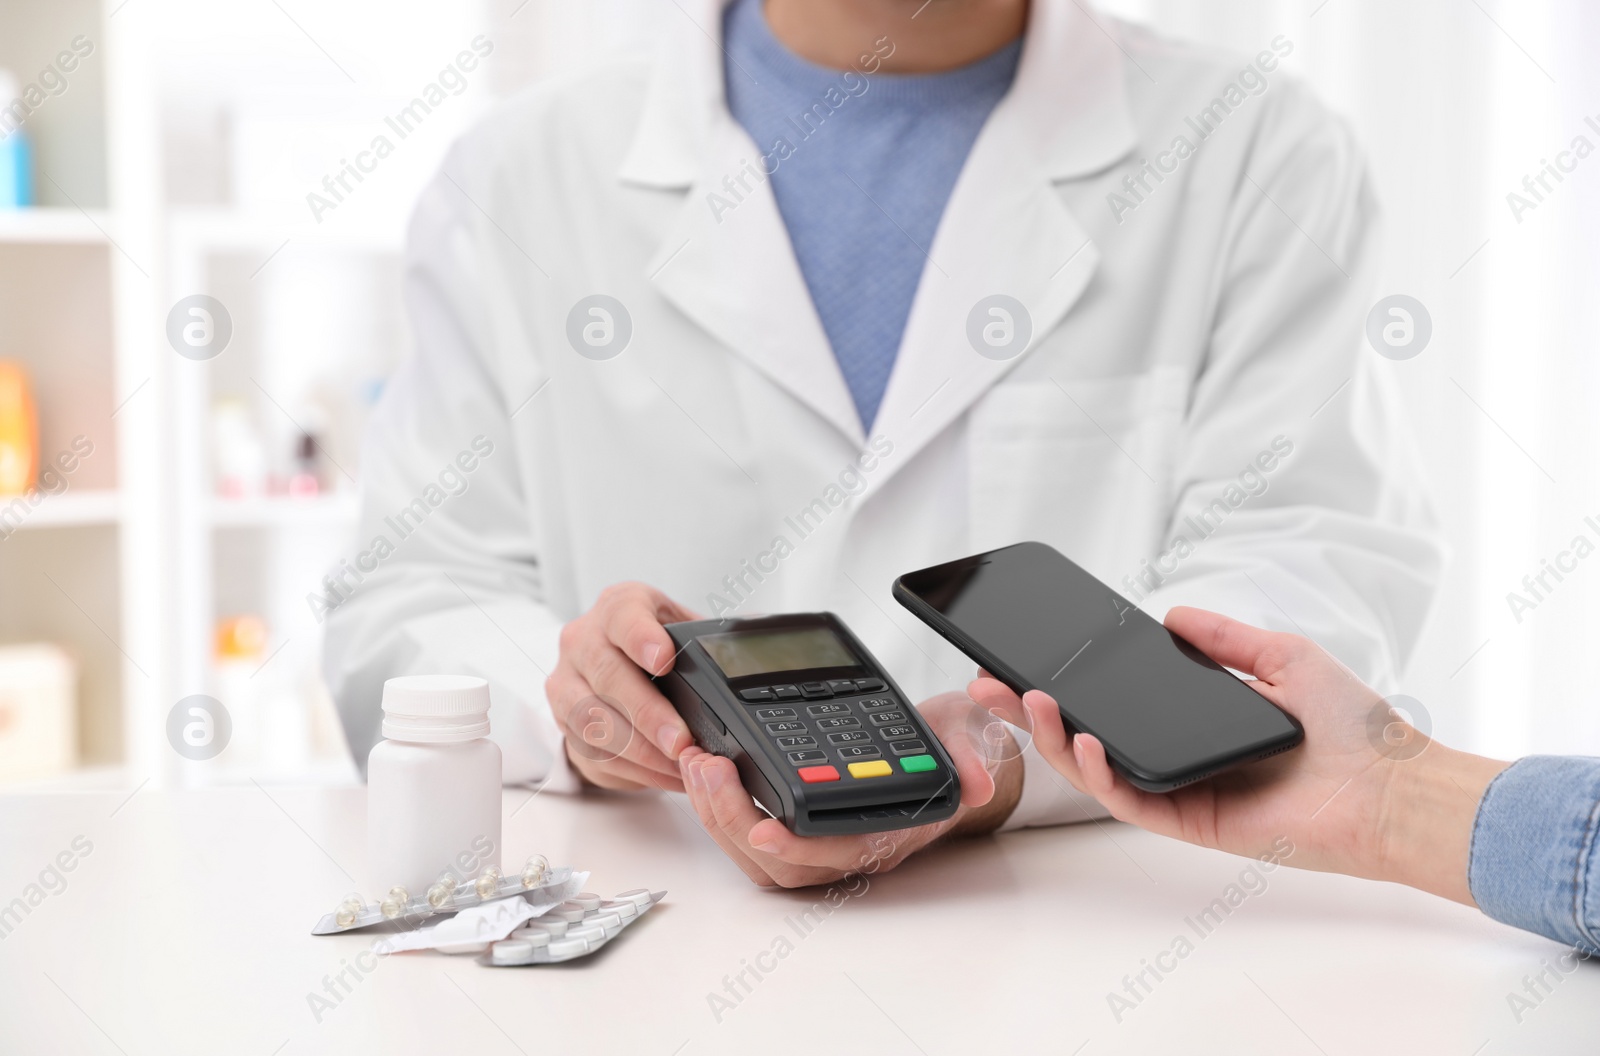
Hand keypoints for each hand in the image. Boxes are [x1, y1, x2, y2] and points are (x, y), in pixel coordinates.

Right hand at [545, 582, 697, 791]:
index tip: (665, 659)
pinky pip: (594, 752)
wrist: (606, 667)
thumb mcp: (678, 628)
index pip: (623, 615)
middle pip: (608, 676)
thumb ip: (709, 634)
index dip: (642, 638)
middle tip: (680, 740)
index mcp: (617, 607)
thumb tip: (755, 635)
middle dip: (647, 714)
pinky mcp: (562, 723)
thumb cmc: (653, 646)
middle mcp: (582, 640)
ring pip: (593, 721)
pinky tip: (666, 775)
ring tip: (679, 765)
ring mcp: (566, 683)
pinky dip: (634, 769)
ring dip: (640, 750)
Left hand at [677, 691, 1024, 887]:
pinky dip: (724, 808)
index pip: (839, 852)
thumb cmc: (954, 747)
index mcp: (893, 830)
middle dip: (735, 820)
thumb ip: (971, 756)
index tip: (763, 826)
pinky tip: (707, 769)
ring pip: (761, 857)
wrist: (950, 748)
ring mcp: (826, 840)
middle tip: (709, 766)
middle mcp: (854, 845)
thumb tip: (977, 782)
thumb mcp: (969, 738)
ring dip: (720, 816)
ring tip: (698, 763)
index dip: (799, 847)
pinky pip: (754, 835)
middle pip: (784, 864)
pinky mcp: (803, 824)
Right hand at [968, 606, 1507, 904]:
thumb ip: (1225, 639)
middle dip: (1031, 709)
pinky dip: (1098, 772)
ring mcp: (1181, 791)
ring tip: (1030, 700)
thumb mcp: (1285, 657)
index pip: (1117, 700)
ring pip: (1095, 769)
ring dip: (1053, 737)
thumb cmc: (1356, 728)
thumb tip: (1171, 616)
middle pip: (1086, 733)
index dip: (1069, 681)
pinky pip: (1129, 800)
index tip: (1028, 654)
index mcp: (1196, 722)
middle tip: (988, 680)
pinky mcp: (1191, 822)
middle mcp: (1180, 758)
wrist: (1397, 787)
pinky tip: (1084, 739)